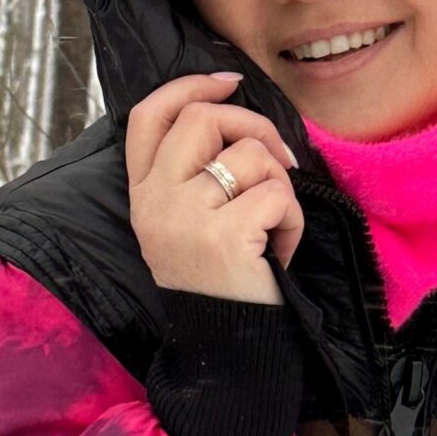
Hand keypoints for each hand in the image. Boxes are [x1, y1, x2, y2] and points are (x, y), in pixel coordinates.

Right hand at [127, 71, 304, 305]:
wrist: (226, 352)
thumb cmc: (220, 282)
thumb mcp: (187, 224)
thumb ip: (194, 174)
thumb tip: (236, 114)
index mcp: (143, 194)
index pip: (148, 116)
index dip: (189, 86)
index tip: (229, 83)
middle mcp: (155, 201)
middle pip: (203, 118)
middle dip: (256, 127)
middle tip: (280, 161)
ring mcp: (186, 217)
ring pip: (251, 155)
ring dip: (279, 186)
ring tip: (272, 228)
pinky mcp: (223, 237)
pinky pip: (278, 195)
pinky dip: (293, 220)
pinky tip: (279, 250)